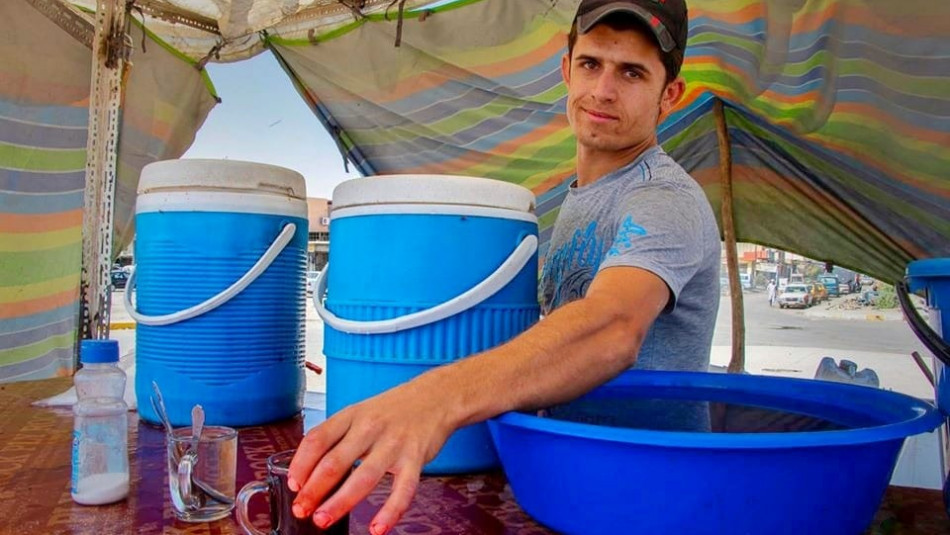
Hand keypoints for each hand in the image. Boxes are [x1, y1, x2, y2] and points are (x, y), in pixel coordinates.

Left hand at [287, 378, 454, 534]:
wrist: (437, 396)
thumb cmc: (395, 409)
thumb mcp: (361, 412)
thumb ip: (338, 436)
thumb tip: (310, 469)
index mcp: (352, 415)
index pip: (317, 438)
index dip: (300, 463)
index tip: (293, 484)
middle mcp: (370, 428)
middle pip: (334, 462)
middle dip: (313, 490)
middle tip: (301, 510)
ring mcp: (394, 444)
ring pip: (363, 478)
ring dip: (340, 503)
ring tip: (323, 520)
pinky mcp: (416, 458)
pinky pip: (402, 490)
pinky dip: (390, 512)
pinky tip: (377, 528)